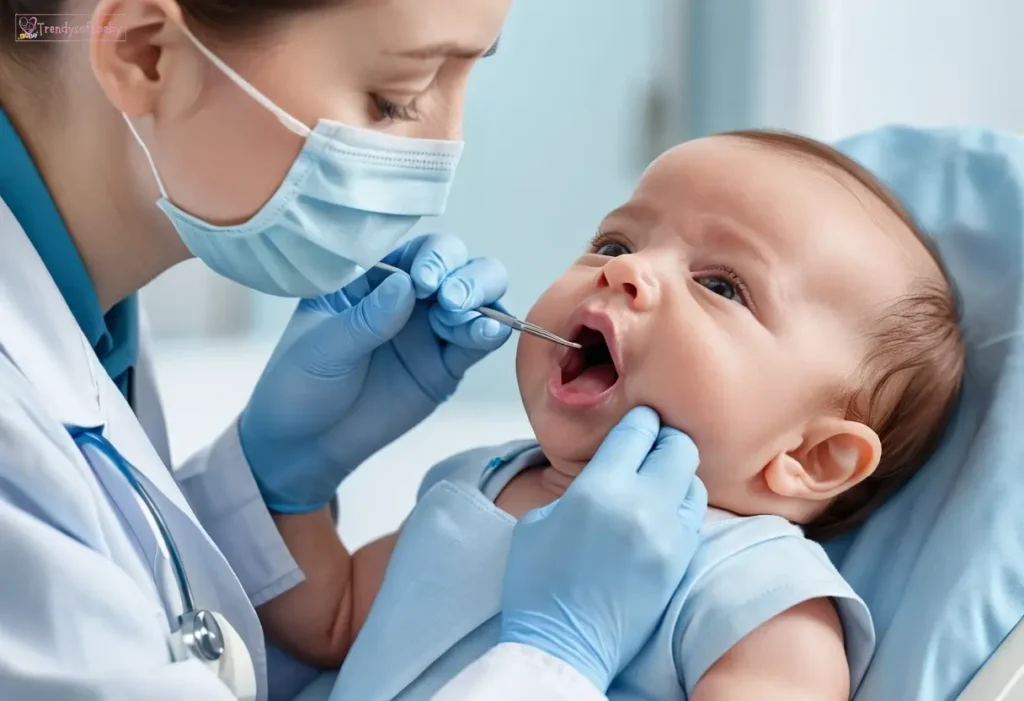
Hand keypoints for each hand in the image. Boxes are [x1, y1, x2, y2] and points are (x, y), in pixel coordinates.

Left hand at [239, 233, 512, 512]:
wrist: (306, 444)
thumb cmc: (300, 385)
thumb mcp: (322, 348)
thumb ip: (366, 319)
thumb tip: (407, 286)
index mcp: (374, 278)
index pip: (416, 250)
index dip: (431, 257)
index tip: (424, 282)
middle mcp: (410, 296)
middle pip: (459, 264)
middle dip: (465, 274)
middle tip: (451, 299)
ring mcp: (432, 330)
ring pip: (478, 298)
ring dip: (482, 299)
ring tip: (462, 317)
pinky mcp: (448, 366)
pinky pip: (477, 343)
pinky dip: (489, 333)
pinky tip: (488, 333)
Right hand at [499, 406, 707, 690]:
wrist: (562, 643)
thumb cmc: (539, 582)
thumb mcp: (539, 519)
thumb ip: (578, 485)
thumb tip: (605, 467)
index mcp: (598, 489)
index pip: (638, 431)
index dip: (640, 419)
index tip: (640, 419)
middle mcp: (640, 506)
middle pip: (678, 448)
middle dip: (665, 441)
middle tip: (652, 446)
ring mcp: (667, 536)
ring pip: (693, 481)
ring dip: (676, 475)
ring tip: (657, 483)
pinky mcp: (680, 562)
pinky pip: (694, 517)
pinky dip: (681, 507)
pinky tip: (662, 514)